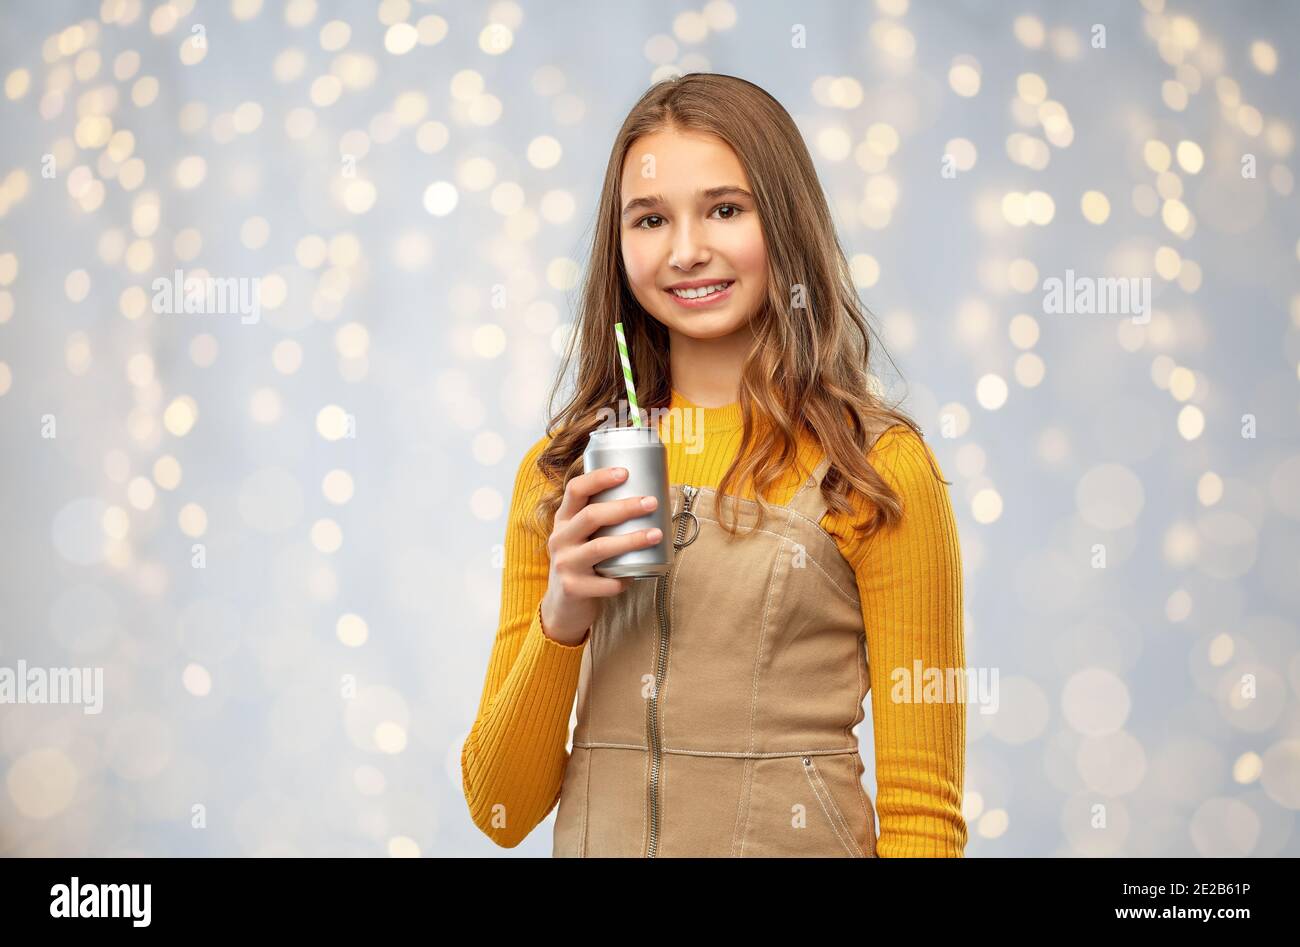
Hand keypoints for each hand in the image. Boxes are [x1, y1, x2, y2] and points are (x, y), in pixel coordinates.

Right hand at [538, 465, 662, 645]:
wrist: (563, 607)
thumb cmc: (584, 564)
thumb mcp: (582, 538)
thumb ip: (602, 521)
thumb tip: (648, 501)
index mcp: (564, 520)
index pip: (575, 490)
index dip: (599, 478)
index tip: (625, 472)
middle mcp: (560, 539)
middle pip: (591, 516)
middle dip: (624, 507)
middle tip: (652, 502)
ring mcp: (565, 564)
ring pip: (600, 548)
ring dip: (631, 540)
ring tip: (656, 534)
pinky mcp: (573, 588)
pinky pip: (605, 583)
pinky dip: (623, 579)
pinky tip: (636, 575)